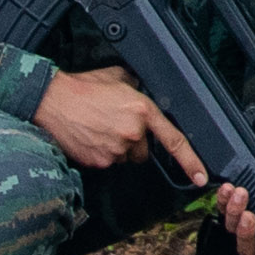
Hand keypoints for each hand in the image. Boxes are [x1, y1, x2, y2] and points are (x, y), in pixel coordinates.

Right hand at [33, 65, 187, 176]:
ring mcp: (116, 149)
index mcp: (142, 110)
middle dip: (134, 142)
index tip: (201, 177)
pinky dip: (102, 153)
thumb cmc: (83, 87)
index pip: (174, 140)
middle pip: (144, 151)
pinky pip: (109, 162)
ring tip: (99, 128)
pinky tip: (91, 137)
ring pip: (125, 157)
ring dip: (118, 148)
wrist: (53, 100)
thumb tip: (144, 92)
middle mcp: (132, 132)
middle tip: (114, 125)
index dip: (190, 162)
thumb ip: (138, 88)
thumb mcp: (118, 77)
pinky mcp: (100, 161)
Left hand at [205, 146, 254, 254]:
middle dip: (247, 232)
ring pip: (235, 229)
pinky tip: (227, 189)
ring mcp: (246, 213)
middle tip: (250, 214)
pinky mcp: (230, 202)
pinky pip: (222, 210)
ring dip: (234, 214)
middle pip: (252, 245)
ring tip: (239, 194)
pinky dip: (223, 202)